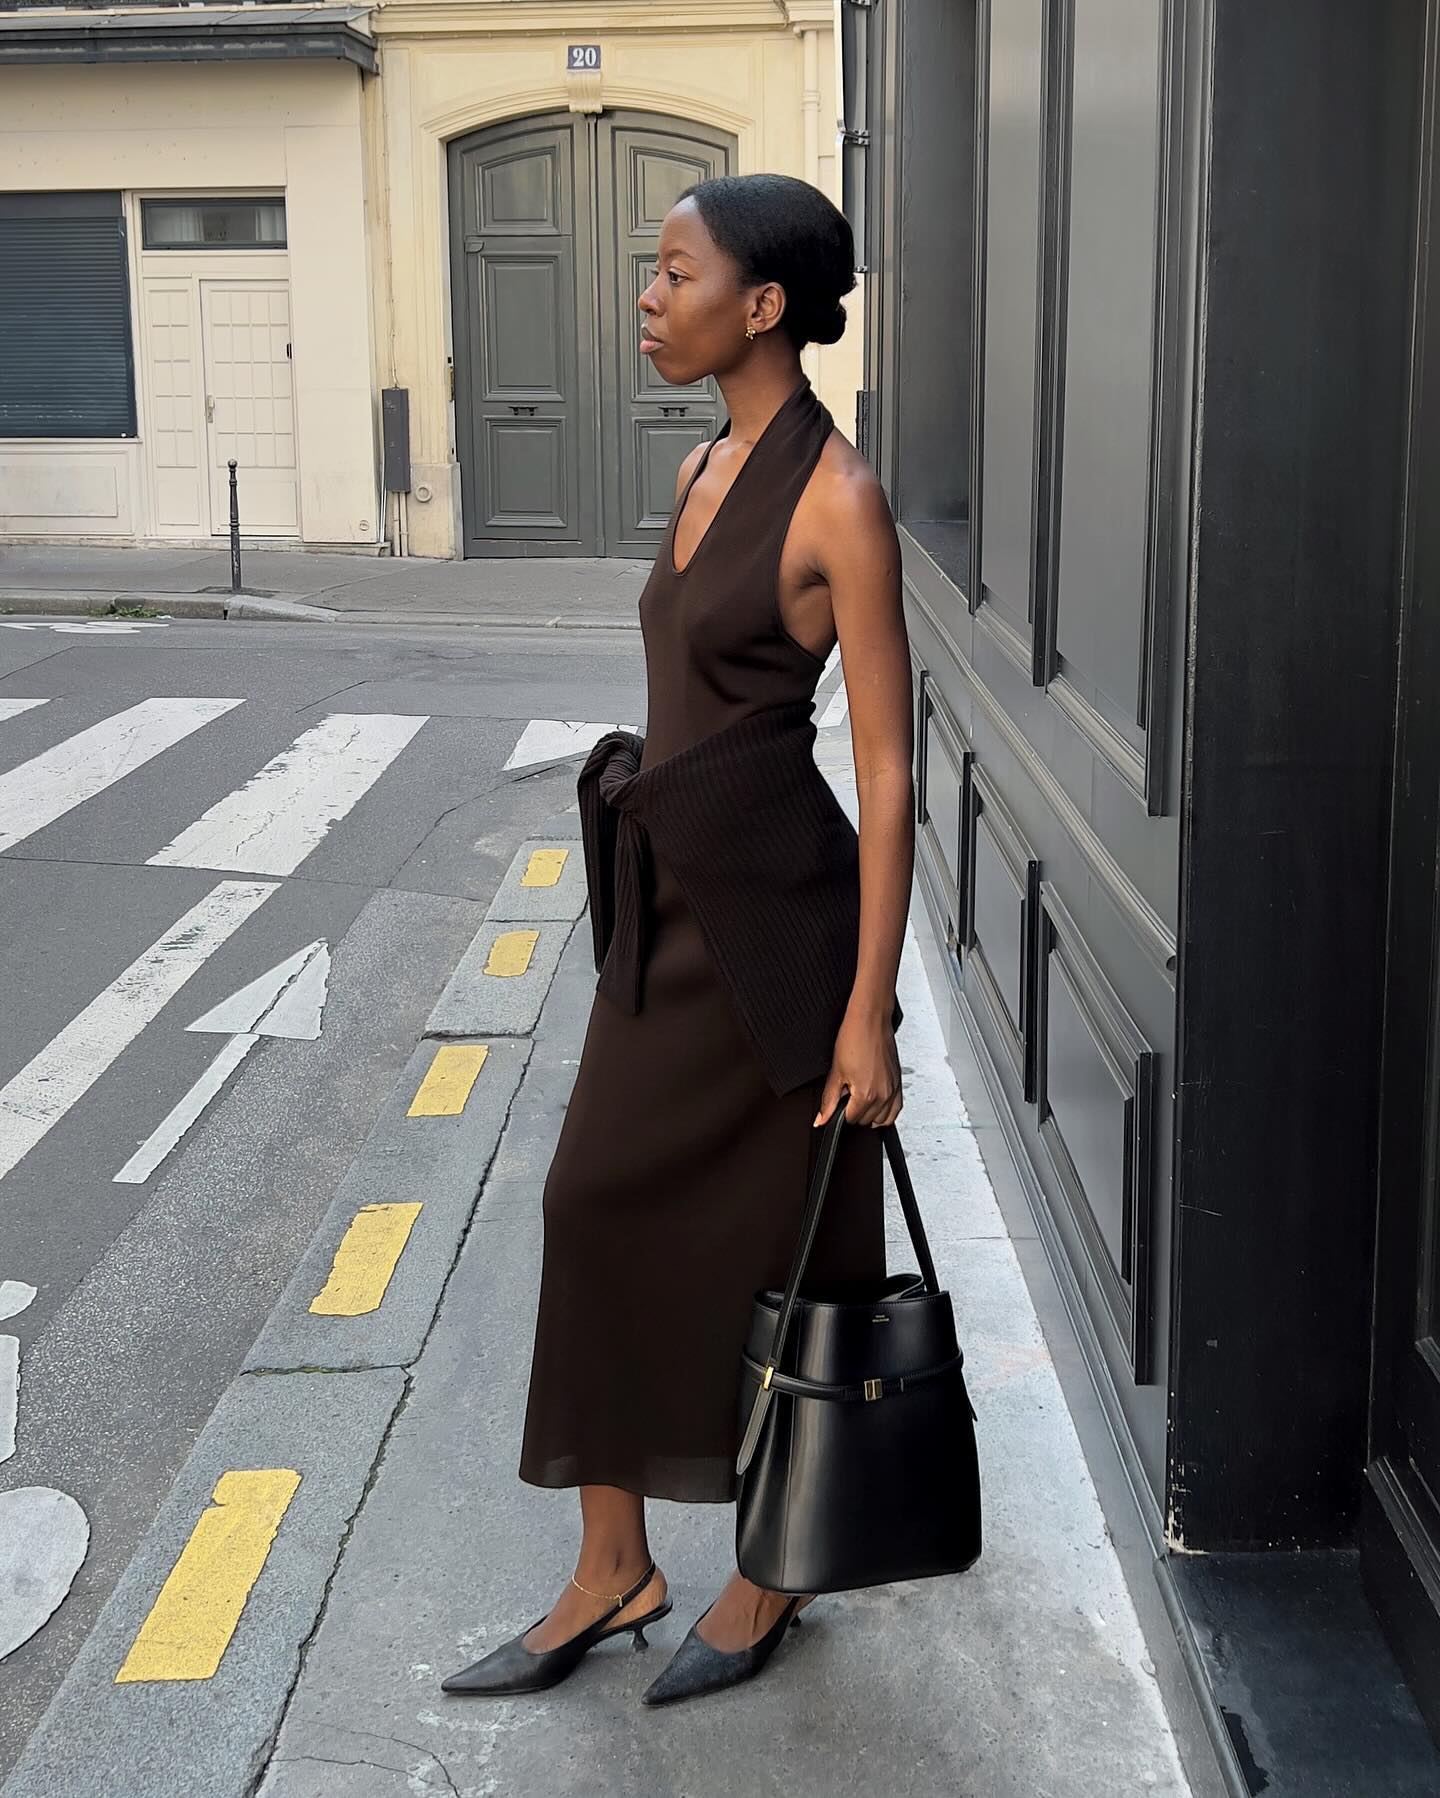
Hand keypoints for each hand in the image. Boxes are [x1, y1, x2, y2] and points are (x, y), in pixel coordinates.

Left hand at [813, 1010, 902, 1127]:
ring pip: (882, 1119)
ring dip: (870, 1114)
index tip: (837, 1102)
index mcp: (866, 1095)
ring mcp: (893, 1089)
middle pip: (866, 1121)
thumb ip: (828, 1100)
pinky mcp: (899, 1082)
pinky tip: (876, 1102)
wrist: (871, 1019)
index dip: (840, 1113)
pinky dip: (886, 1110)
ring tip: (859, 1097)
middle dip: (854, 1111)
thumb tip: (821, 1119)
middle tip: (847, 1093)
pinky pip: (896, 1109)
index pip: (851, 1120)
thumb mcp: (836, 1072)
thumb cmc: (854, 1038)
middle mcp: (884, 1095)